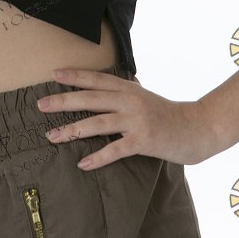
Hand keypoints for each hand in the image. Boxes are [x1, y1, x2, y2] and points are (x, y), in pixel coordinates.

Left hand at [36, 67, 217, 169]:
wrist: (197, 128)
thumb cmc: (169, 114)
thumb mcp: (146, 97)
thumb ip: (128, 92)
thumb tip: (111, 85)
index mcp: (129, 89)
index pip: (97, 79)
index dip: (75, 76)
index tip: (53, 74)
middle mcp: (130, 101)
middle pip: (90, 98)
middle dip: (63, 101)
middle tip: (41, 105)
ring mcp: (136, 120)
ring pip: (97, 123)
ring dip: (72, 130)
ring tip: (52, 137)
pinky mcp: (143, 141)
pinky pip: (115, 150)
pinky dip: (97, 157)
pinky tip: (82, 163)